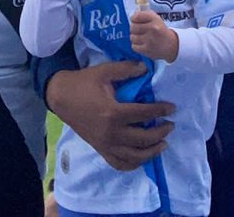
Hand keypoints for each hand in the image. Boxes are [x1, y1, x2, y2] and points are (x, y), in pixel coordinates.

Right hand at [46, 61, 174, 171]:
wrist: (61, 97)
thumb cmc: (83, 82)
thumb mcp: (105, 71)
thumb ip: (126, 69)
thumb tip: (146, 68)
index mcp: (114, 113)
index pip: (144, 114)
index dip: (160, 110)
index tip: (172, 108)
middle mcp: (111, 133)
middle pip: (143, 138)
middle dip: (160, 132)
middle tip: (170, 126)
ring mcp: (105, 144)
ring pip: (134, 156)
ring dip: (151, 152)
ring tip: (162, 143)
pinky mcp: (100, 149)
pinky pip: (119, 163)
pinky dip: (133, 164)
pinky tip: (142, 157)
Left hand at [130, 9, 178, 61]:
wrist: (171, 45)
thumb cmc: (160, 29)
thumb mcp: (155, 18)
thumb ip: (144, 14)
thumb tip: (132, 16)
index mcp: (154, 19)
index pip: (137, 16)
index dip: (133, 18)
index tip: (134, 20)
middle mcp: (153, 29)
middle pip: (133, 27)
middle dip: (133, 28)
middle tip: (137, 30)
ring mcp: (150, 40)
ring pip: (132, 37)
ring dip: (134, 37)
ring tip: (140, 37)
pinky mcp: (148, 50)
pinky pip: (134, 46)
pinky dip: (136, 45)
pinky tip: (141, 44)